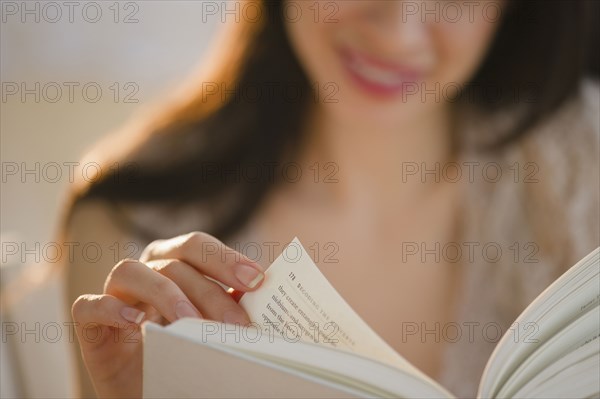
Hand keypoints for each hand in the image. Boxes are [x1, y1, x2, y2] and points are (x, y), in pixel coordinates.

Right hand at [71, 232, 264, 397]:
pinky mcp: (90, 323)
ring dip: (166, 295)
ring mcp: (114, 293)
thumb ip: (227, 308)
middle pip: (174, 263)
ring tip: (190, 323)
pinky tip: (137, 324)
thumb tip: (264, 301)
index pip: (198, 246)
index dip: (226, 258)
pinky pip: (90, 305)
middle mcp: (145, 270)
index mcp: (174, 263)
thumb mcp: (208, 326)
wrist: (147, 388)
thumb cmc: (182, 350)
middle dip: (209, 290)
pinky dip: (111, 309)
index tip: (257, 279)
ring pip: (131, 272)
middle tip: (236, 322)